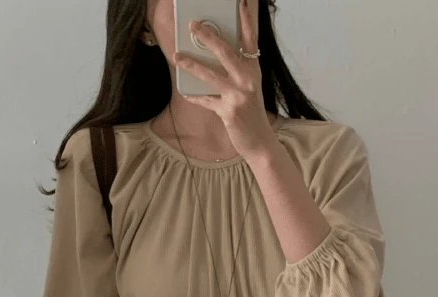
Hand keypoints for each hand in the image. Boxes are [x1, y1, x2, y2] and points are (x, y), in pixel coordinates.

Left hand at [173, 0, 275, 161]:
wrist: (260, 142)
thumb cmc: (251, 112)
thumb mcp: (248, 87)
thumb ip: (235, 70)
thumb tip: (211, 55)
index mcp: (254, 69)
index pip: (250, 38)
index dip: (246, 18)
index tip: (241, 0)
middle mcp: (248, 79)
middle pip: (226, 52)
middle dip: (208, 36)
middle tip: (193, 25)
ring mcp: (238, 96)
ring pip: (211, 75)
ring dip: (192, 64)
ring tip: (177, 56)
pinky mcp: (228, 112)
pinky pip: (206, 101)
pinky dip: (195, 97)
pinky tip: (184, 91)